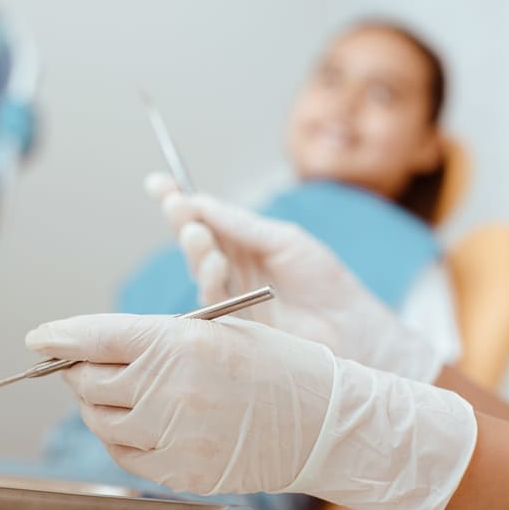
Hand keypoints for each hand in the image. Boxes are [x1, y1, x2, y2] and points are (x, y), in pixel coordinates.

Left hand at [26, 313, 476, 509]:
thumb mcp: (221, 331)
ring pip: (100, 419)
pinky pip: (123, 454)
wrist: (326, 423)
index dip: (60, 336)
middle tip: (82, 363)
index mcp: (184, 342)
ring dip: (97, 403)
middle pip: (89, 380)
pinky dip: (117, 436)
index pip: (97, 337)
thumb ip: (156, 338)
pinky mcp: (182, 472)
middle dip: (77, 369)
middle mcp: (173, 389)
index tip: (38, 338)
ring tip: (116, 393)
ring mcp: (176, 436)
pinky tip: (134, 423)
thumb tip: (95, 347)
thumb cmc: (279, 367)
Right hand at [146, 173, 441, 382]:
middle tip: (177, 206)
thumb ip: (242, 224)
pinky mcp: (231, 326)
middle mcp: (230, 269)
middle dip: (181, 220)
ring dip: (196, 249)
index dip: (178, 199)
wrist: (351, 328)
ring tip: (200, 236)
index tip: (157, 182)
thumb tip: (200, 201)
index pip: (203, 217)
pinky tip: (216, 266)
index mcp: (243, 242)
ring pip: (198, 269)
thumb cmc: (325, 282)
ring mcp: (228, 298)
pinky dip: (209, 280)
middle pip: (193, 240)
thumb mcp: (284, 240)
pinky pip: (209, 302)